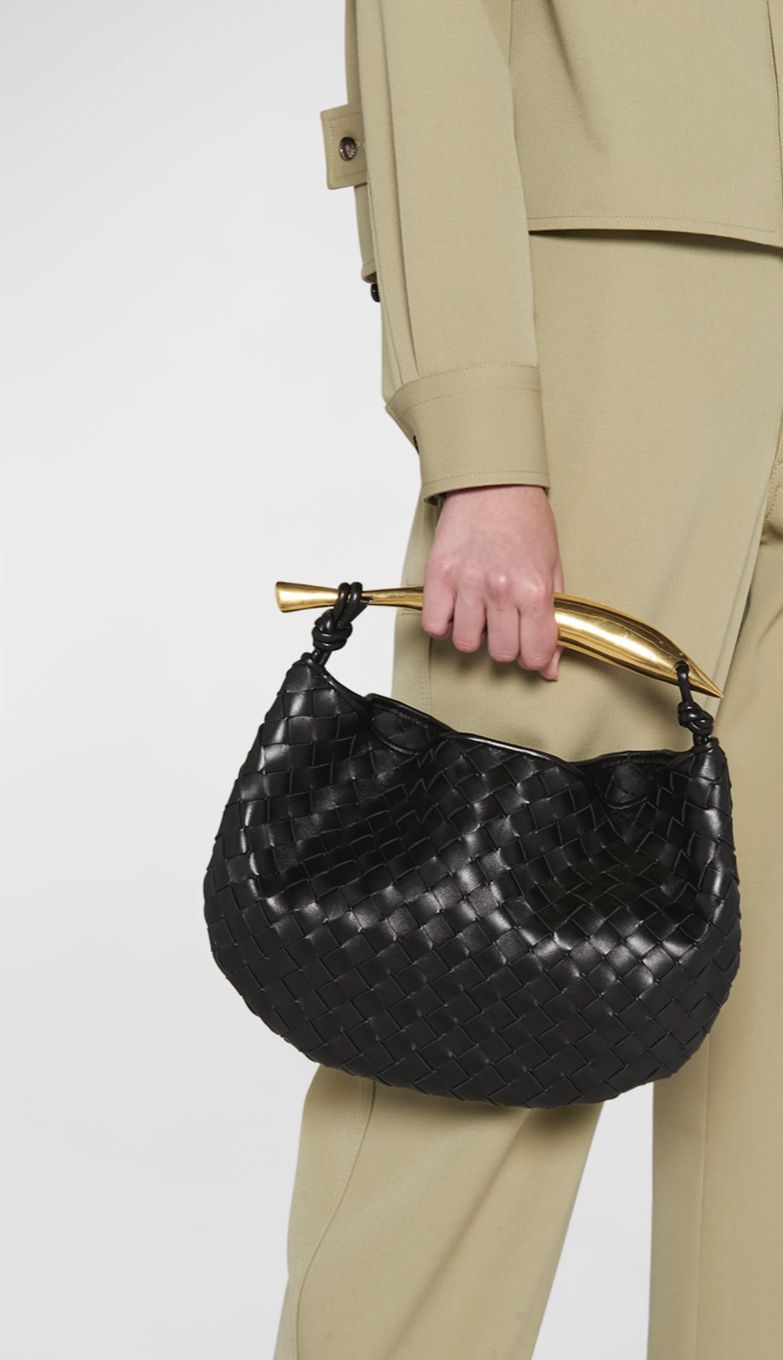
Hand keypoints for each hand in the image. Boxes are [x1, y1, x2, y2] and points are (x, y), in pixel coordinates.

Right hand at [421, 484, 563, 679]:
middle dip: (506, 644)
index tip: (530, 647)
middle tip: (506, 622)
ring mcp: (467, 584)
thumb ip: (554, 619)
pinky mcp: (439, 577)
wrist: (493, 485)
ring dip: (474, 634)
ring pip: (466, 643)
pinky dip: (444, 623)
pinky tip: (457, 608)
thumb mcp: (552, 568)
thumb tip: (550, 665)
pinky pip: (435, 626)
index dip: (534, 658)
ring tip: (480, 611)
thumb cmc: (524, 521)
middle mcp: (501, 590)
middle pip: (501, 653)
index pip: (535, 655)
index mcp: (534, 590)